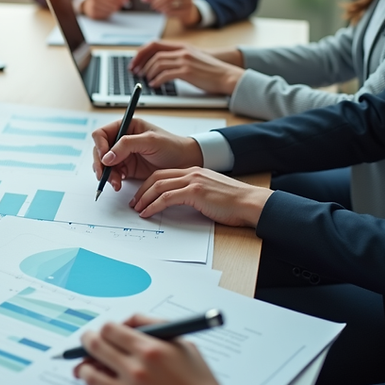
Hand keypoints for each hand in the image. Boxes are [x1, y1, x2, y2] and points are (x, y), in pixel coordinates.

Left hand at [74, 314, 230, 384]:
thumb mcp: (184, 345)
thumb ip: (155, 327)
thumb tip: (128, 323)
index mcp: (150, 349)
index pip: (110, 330)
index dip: (104, 329)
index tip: (103, 332)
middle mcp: (137, 370)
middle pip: (95, 348)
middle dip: (86, 343)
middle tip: (84, 344)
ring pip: (91, 376)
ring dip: (84, 369)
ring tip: (85, 369)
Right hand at [80, 0, 129, 19]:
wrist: (85, 2)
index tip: (127, 0)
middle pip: (112, 1)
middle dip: (119, 4)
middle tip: (120, 5)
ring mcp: (92, 4)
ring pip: (110, 9)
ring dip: (114, 9)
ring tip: (113, 8)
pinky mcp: (92, 13)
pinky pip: (106, 15)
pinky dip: (109, 14)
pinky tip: (107, 11)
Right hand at [91, 118, 202, 192]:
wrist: (185, 163)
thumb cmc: (172, 146)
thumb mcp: (150, 140)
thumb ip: (127, 145)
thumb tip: (107, 157)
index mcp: (126, 126)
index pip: (101, 134)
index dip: (100, 146)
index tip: (105, 158)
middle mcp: (122, 140)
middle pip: (99, 151)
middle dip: (100, 164)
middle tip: (104, 175)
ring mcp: (123, 155)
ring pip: (104, 164)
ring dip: (106, 174)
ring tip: (115, 183)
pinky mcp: (126, 168)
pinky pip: (112, 174)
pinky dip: (112, 180)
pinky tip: (118, 184)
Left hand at [130, 41, 243, 93]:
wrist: (227, 76)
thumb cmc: (210, 71)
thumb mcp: (193, 59)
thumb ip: (178, 58)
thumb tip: (160, 66)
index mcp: (182, 47)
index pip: (155, 44)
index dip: (142, 53)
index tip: (135, 63)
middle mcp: (182, 51)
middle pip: (154, 53)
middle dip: (141, 64)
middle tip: (135, 73)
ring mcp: (185, 60)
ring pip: (158, 63)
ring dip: (148, 73)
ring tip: (146, 80)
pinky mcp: (187, 71)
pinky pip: (166, 74)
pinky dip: (157, 80)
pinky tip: (154, 85)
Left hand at [131, 167, 271, 226]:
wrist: (249, 203)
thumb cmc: (233, 202)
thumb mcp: (209, 193)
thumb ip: (193, 193)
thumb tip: (177, 203)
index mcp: (194, 172)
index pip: (164, 174)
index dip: (148, 185)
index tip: (141, 195)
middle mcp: (192, 173)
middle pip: (157, 178)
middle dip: (142, 191)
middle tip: (134, 203)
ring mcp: (193, 181)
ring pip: (159, 187)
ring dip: (144, 199)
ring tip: (137, 209)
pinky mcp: (195, 192)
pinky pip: (166, 198)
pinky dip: (153, 206)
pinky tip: (148, 213)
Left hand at [141, 0, 200, 25]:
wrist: (189, 12)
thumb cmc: (176, 1)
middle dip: (157, 0)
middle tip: (151, 5)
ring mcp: (190, 1)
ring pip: (170, 2)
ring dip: (160, 6)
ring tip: (156, 8)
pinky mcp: (188, 11)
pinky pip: (172, 11)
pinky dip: (165, 12)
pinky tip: (164, 12)